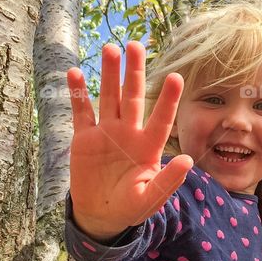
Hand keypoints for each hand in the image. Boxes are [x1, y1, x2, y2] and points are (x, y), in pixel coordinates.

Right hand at [67, 42, 192, 239]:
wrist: (101, 215)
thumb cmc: (130, 207)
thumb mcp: (149, 199)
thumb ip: (167, 181)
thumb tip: (187, 160)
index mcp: (148, 146)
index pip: (160, 118)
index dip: (168, 99)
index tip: (176, 77)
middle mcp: (129, 133)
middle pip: (133, 97)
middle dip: (134, 72)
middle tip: (135, 45)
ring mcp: (106, 133)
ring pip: (109, 97)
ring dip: (109, 75)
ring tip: (110, 49)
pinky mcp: (84, 138)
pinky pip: (81, 112)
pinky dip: (77, 93)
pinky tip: (74, 73)